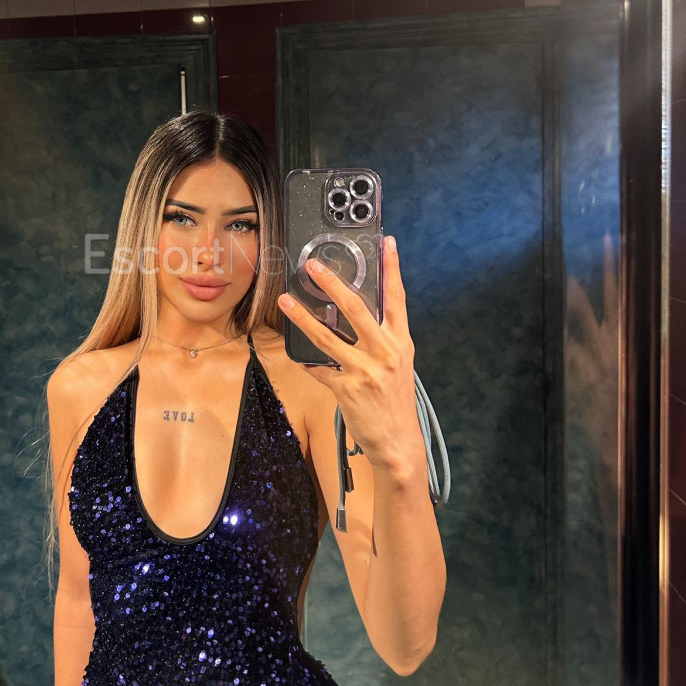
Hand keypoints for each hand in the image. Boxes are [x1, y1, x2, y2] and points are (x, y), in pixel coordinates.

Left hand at [277, 235, 423, 476]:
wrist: (398, 442)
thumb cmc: (396, 401)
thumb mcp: (398, 365)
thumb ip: (382, 339)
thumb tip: (359, 315)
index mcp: (401, 342)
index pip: (397, 298)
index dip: (392, 269)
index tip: (386, 242)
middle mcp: (385, 352)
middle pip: (356, 309)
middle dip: (332, 284)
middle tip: (313, 266)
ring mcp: (365, 371)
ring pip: (328, 336)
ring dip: (303, 317)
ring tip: (285, 301)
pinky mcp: (347, 389)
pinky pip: (320, 369)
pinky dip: (308, 362)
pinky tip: (298, 356)